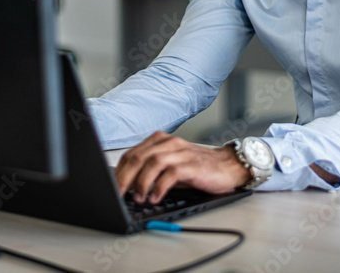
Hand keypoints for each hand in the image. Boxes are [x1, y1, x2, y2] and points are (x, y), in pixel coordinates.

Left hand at [115, 132, 250, 202]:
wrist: (228, 166)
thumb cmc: (197, 167)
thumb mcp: (170, 165)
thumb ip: (150, 170)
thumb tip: (126, 187)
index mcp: (159, 141)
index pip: (131, 154)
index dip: (118, 173)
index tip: (111, 189)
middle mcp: (168, 143)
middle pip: (138, 157)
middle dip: (124, 179)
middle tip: (118, 195)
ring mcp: (180, 152)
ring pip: (152, 163)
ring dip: (141, 183)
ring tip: (138, 199)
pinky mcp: (192, 165)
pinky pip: (171, 174)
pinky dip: (159, 187)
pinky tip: (155, 198)